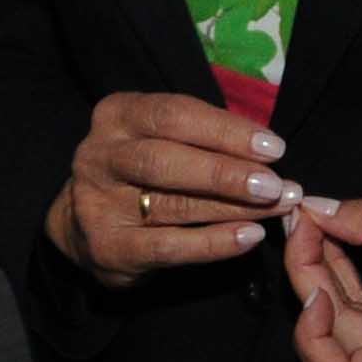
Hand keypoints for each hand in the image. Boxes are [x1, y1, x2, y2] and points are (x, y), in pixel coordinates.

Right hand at [44, 89, 297, 288]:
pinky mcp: (108, 246)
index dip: (225, 131)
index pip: (174, 115)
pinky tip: (248, 238)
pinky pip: (168, 246)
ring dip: (232, 208)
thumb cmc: (141, 171)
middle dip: (226, 172)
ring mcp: (98, 203)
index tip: (273, 147)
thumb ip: (204, 138)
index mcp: (117, 116)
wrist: (84, 222)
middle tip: (275, 184)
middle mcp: (100, 155)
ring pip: (172, 204)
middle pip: (167, 160)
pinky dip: (213, 243)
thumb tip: (267, 152)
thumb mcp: (161, 138)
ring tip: (276, 209)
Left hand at [282, 197, 361, 361]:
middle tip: (305, 222)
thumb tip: (321, 209)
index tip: (309, 275)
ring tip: (320, 225)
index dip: (309, 330)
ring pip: (357, 331)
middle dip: (316, 279)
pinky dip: (358, 288)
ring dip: (334, 279)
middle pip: (344, 342)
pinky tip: (346, 246)